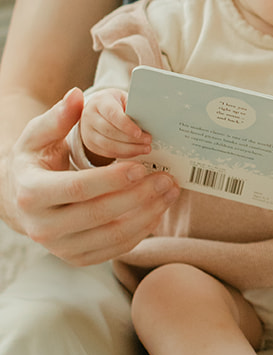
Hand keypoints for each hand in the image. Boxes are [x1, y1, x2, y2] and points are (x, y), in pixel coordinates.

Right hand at [6, 89, 180, 265]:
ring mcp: (60, 248)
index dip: (113, 179)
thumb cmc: (35, 162)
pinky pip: (116, 250)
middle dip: (139, 197)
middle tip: (167, 179)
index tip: (142, 166)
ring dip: (148, 215)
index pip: (78, 188)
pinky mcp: (77, 259)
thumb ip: (58, 117)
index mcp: (32, 193)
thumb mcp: (37, 137)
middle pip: (100, 214)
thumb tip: (76, 96)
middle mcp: (42, 227)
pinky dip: (141, 231)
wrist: (20, 200)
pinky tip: (158, 210)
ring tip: (170, 192)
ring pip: (112, 236)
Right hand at [79, 87, 152, 161]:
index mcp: (99, 102)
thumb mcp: (123, 98)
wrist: (96, 108)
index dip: (126, 125)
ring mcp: (88, 132)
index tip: (139, 132)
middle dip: (131, 139)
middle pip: (110, 132)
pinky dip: (124, 154)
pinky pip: (107, 152)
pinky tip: (135, 151)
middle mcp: (90, 117)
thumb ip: (132, 106)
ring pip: (108, 145)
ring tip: (145, 148)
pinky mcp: (90, 144)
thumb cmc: (113, 102)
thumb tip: (148, 118)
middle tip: (147, 140)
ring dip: (129, 149)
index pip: (112, 114)